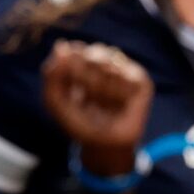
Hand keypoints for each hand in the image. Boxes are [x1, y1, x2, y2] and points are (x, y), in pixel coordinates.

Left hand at [43, 40, 153, 169]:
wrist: (105, 146)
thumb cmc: (80, 122)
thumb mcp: (56, 102)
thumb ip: (52, 75)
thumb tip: (60, 46)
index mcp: (84, 63)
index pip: (76, 51)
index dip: (70, 64)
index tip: (69, 83)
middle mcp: (107, 62)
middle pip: (93, 54)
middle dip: (84, 78)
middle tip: (85, 98)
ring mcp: (125, 70)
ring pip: (110, 66)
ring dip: (100, 89)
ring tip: (101, 104)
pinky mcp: (141, 82)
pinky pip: (126, 79)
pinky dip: (116, 94)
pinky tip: (116, 105)